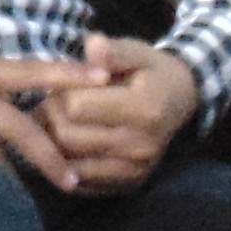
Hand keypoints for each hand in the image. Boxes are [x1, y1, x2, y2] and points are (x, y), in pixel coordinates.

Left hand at [30, 36, 199, 194]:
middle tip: (49, 103)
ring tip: (55, 122)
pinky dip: (66, 166)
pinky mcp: (128, 185)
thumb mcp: (137, 52)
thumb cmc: (152, 72)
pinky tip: (68, 146)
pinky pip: (80, 183)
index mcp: (144, 108)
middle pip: (67, 137)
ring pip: (68, 163)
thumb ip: (113, 50)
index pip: (76, 107)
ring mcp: (135, 170)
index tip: (59, 84)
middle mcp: (141, 145)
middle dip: (49, 118)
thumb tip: (93, 44)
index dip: (59, 93)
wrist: (181, 102)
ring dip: (52, 144)